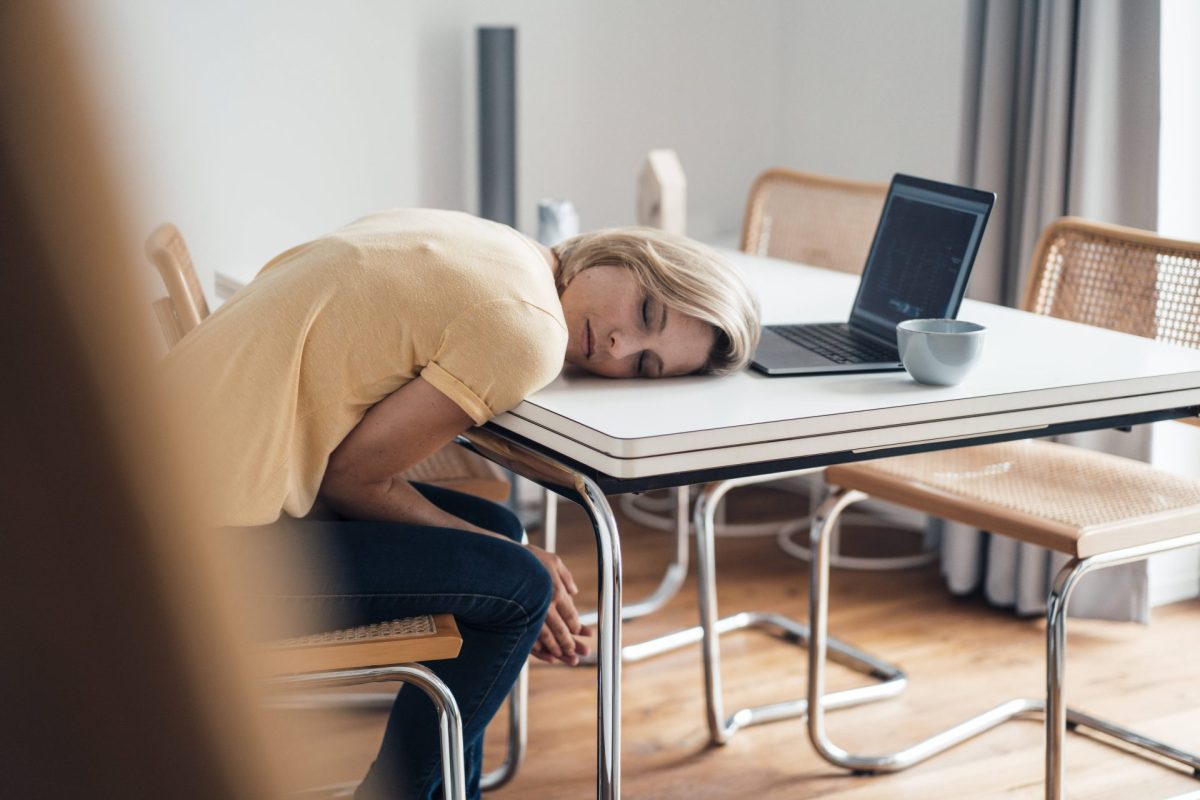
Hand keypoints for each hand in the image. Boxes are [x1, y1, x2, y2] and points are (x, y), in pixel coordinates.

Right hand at [524, 544, 591, 665]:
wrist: (499, 560)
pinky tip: (545, 654)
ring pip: (546, 637)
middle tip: (576, 653)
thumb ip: (565, 577)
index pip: (570, 614)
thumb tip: (574, 592)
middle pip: (560, 629)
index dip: (577, 626)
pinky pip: (528, 637)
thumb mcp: (552, 560)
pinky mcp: (516, 619)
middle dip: (570, 643)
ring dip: (556, 649)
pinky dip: (538, 649)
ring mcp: (530, 613)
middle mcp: (545, 605)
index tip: (580, 633)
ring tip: (564, 657)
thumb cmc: (527, 558)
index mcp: (556, 592)